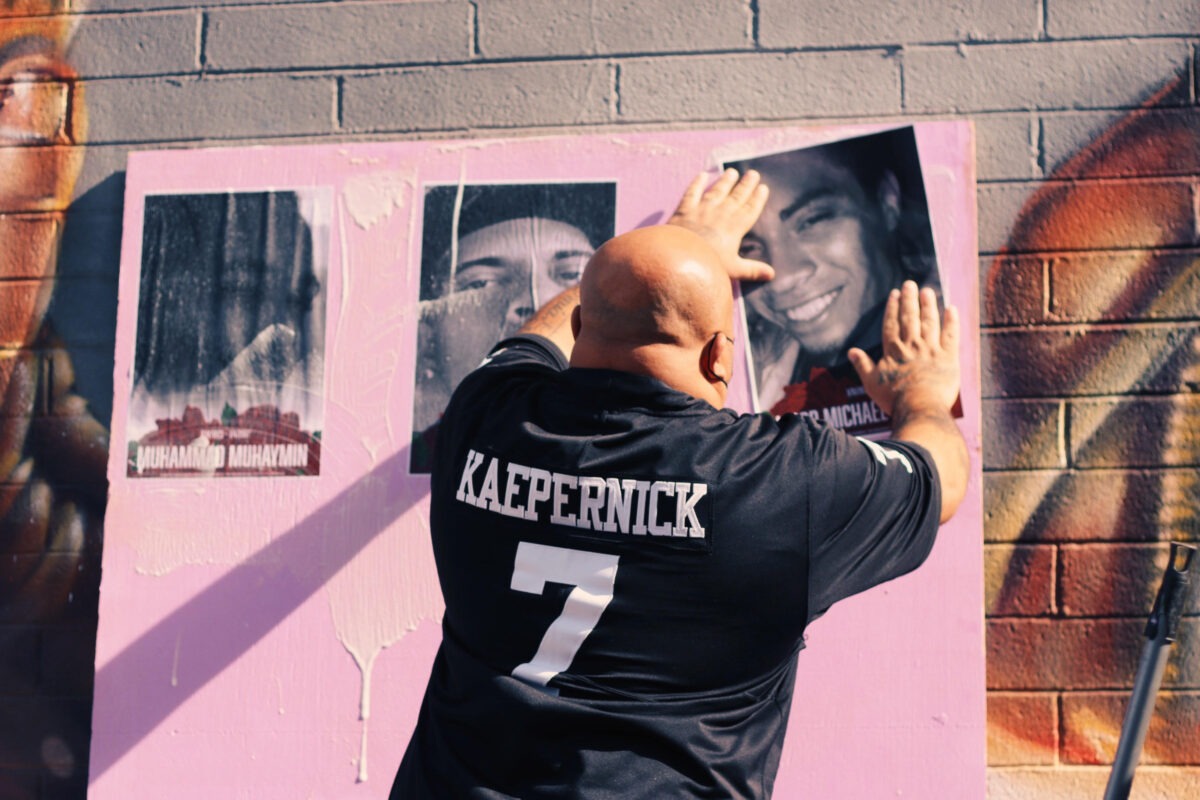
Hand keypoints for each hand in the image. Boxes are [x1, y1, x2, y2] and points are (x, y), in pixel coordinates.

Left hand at [667, 168, 772, 281]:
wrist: (682, 258)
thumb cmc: (710, 265)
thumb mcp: (734, 269)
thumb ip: (753, 270)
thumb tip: (771, 275)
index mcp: (736, 227)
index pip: (750, 209)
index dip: (757, 198)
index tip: (763, 188)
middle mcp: (722, 214)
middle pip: (737, 196)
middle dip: (746, 185)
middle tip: (753, 173)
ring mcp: (703, 209)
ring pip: (717, 191)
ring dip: (725, 181)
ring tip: (732, 172)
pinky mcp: (685, 209)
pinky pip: (692, 192)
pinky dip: (697, 183)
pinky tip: (702, 174)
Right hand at [848, 281, 959, 417]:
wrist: (919, 407)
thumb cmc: (894, 398)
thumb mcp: (871, 383)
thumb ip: (862, 365)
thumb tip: (851, 352)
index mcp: (893, 351)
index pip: (892, 324)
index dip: (893, 308)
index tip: (894, 294)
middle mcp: (912, 346)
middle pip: (911, 318)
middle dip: (910, 300)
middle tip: (910, 284)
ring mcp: (931, 350)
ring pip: (930, 322)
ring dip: (928, 305)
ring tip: (927, 291)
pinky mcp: (948, 357)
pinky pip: (951, 335)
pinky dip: (952, 321)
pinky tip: (951, 309)